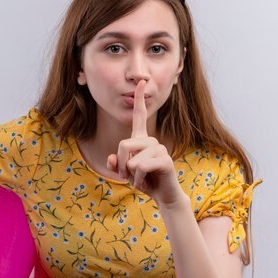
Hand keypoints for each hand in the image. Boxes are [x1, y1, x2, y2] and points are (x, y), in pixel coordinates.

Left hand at [106, 80, 183, 205]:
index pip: (139, 115)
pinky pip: (141, 167)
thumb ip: (115, 164)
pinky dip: (139, 180)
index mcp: (141, 139)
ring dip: (131, 175)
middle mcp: (151, 141)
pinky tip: (147, 183)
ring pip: (131, 160)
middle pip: (123, 145)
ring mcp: (160, 149)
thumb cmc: (144, 181)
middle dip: (121, 165)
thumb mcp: (125, 173)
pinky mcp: (165, 160)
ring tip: (141, 179)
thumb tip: (112, 158)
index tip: (141, 81)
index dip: (139, 99)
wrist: (162, 195)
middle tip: (130, 176)